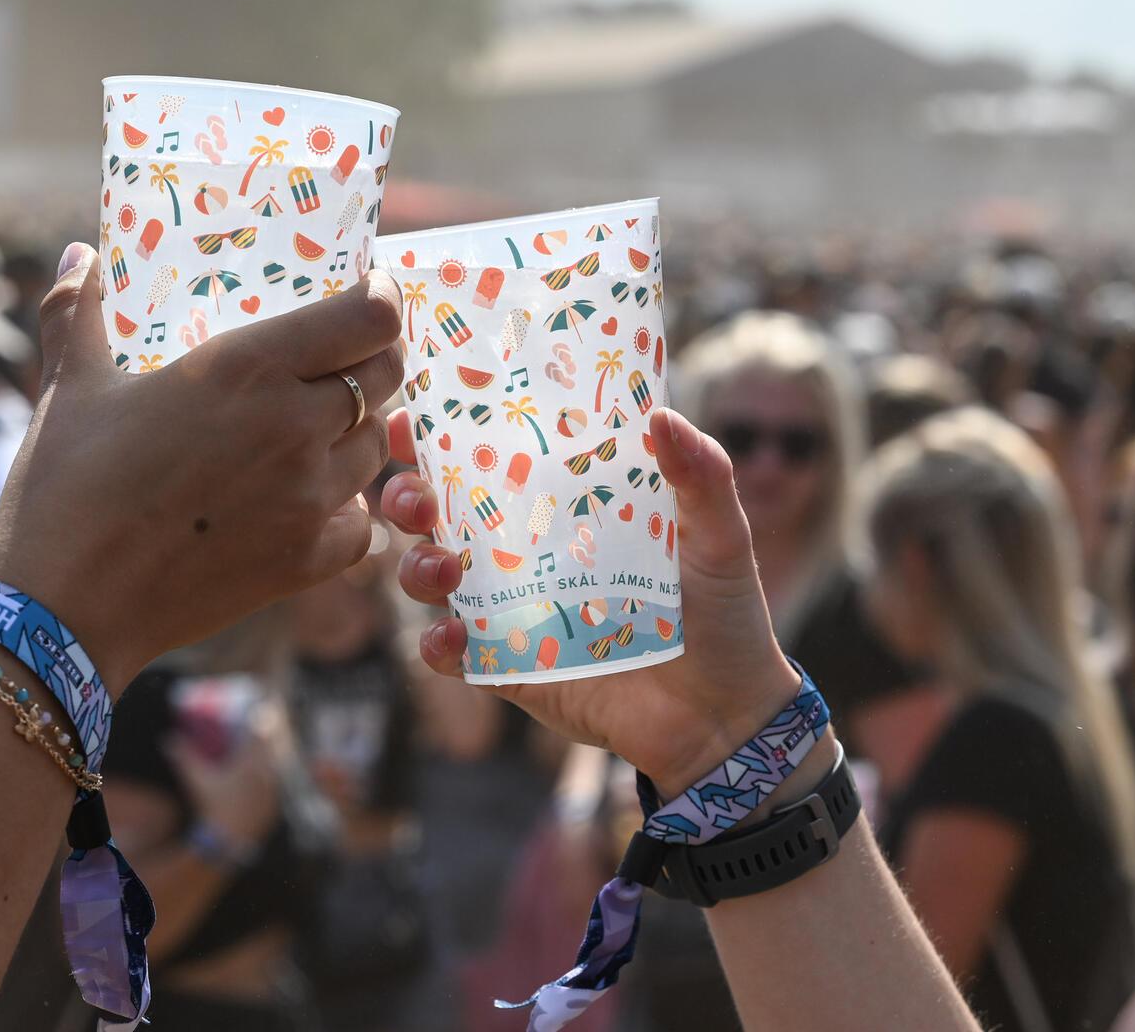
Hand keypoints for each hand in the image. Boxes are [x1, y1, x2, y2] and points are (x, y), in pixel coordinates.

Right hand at [0, 244, 404, 694]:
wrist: (62, 607)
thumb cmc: (63, 486)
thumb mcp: (69, 386)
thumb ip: (79, 311)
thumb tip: (79, 256)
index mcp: (249, 367)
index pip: (370, 318)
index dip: (381, 301)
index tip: (368, 295)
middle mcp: (295, 427)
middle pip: (386, 378)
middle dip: (376, 361)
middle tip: (347, 358)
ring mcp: (307, 500)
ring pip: (376, 450)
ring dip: (358, 433)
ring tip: (318, 429)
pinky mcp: (304, 563)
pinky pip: (361, 525)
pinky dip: (347, 510)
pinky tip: (309, 502)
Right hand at [166, 705, 282, 851]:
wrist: (228, 841)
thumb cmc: (212, 807)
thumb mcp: (196, 780)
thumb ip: (183, 757)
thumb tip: (167, 738)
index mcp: (250, 763)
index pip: (262, 732)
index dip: (264, 715)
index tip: (264, 705)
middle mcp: (267, 772)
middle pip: (275, 743)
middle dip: (271, 730)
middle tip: (266, 720)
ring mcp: (274, 788)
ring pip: (281, 760)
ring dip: (276, 749)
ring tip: (268, 743)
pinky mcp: (276, 802)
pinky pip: (281, 778)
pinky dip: (276, 770)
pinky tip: (271, 769)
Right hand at [383, 406, 802, 792]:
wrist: (727, 717)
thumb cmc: (725, 617)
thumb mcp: (720, 536)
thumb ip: (702, 476)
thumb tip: (662, 416)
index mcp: (565, 507)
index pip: (492, 460)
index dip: (441, 438)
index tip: (412, 418)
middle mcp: (527, 553)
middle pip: (439, 514)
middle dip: (407, 498)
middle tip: (415, 497)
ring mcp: (513, 612)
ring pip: (432, 579)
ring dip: (417, 568)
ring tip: (443, 571)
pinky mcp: (511, 669)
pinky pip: (454, 656)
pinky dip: (438, 646)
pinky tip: (453, 638)